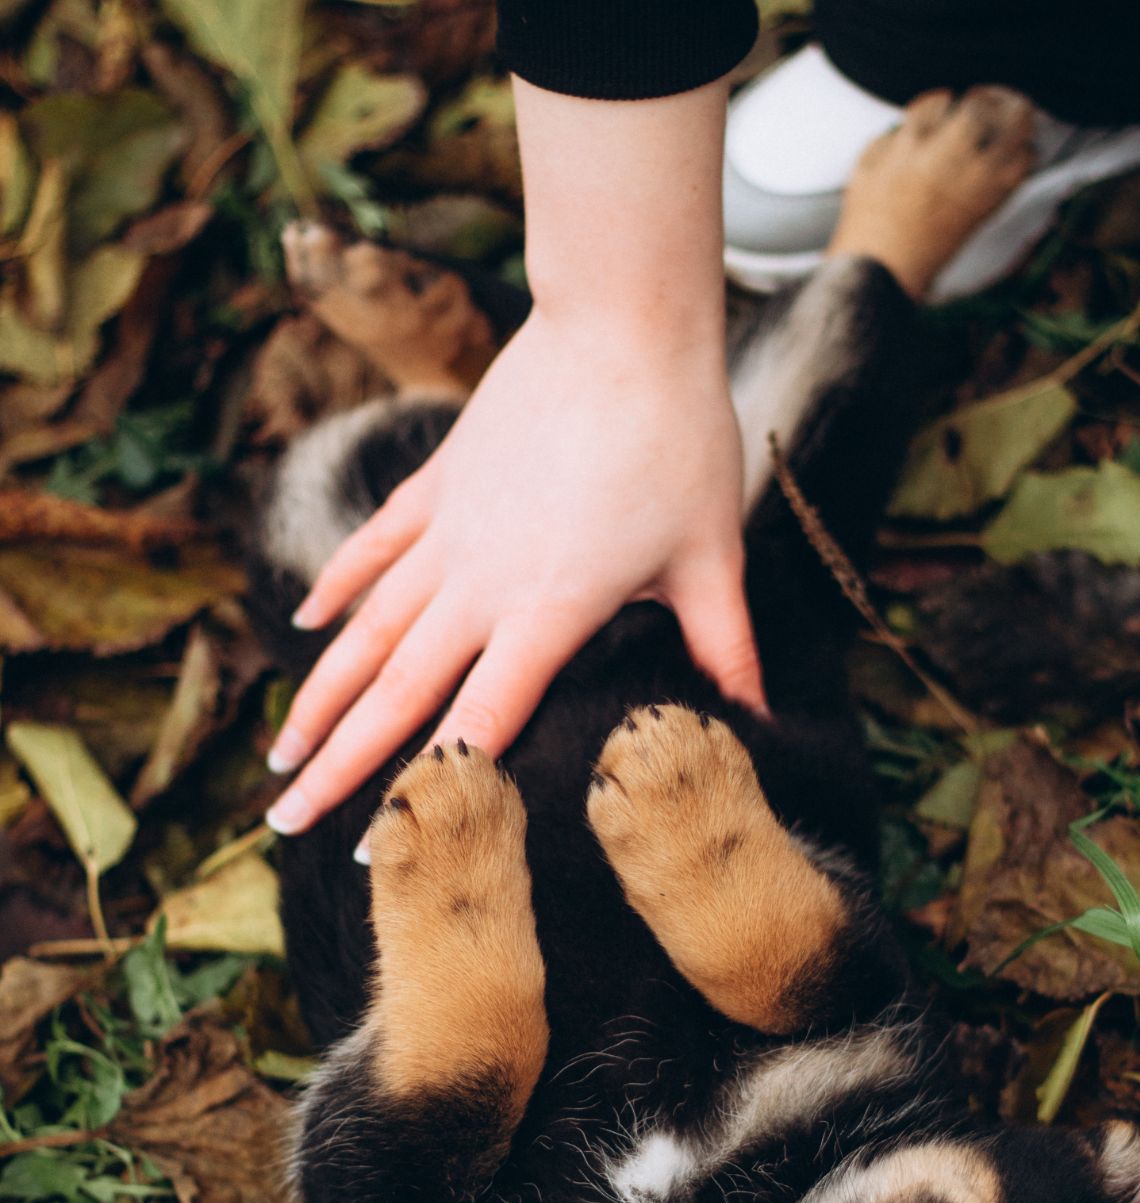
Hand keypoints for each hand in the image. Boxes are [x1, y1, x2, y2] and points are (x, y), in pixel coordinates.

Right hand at [265, 303, 761, 838]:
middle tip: (282, 823)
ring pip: (367, 629)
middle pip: (394, 694)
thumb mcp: (713, 557)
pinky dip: (338, 587)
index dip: (428, 793)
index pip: (475, 727)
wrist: (624, 322)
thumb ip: (724, 647)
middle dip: (337, 767)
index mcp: (546, 616)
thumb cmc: (679, 440)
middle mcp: (480, 585)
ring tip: (281, 753)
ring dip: (320, 696)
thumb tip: (763, 721)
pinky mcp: (438, 482)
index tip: (374, 847)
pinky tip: (306, 625)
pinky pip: (376, 548)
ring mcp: (449, 532)